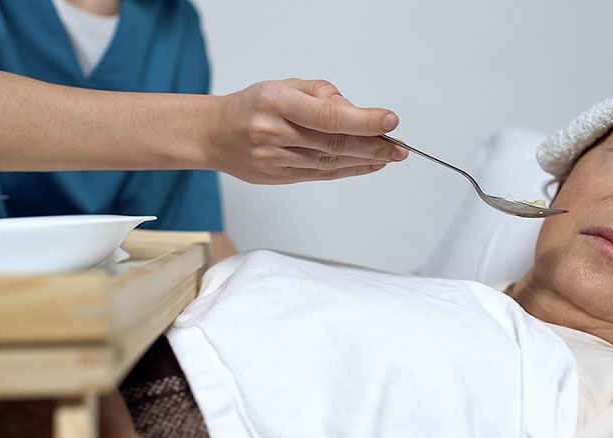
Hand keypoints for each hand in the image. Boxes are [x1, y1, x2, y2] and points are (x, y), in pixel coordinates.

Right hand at [210, 79, 408, 183]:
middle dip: (372, 145)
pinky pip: (321, 175)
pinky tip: (368, 166)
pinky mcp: (277, 177)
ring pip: (330, 162)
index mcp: (276, 103)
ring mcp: (275, 159)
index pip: (328, 116)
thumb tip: (351, 109)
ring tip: (390, 156)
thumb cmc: (250, 106)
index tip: (389, 120)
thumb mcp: (282, 84)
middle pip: (333, 143)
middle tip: (399, 147)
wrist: (213, 135)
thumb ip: (319, 93)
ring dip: (365, 160)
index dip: (363, 121)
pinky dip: (349, 171)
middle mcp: (274, 132)